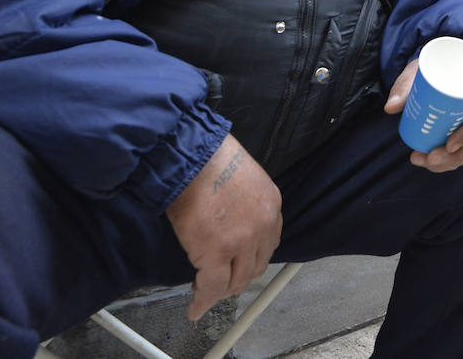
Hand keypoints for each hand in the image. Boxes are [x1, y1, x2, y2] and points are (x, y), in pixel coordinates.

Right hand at [166, 134, 282, 321]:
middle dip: (237, 277)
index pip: (268, 243)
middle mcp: (263, 225)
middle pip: (254, 266)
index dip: (250, 258)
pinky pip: (212, 287)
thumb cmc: (207, 160)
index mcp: (271, 204)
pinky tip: (196, 307)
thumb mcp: (241, 178)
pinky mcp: (217, 252)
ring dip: (221, 289)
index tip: (238, 264)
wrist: (191, 155)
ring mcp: (242, 241)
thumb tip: (229, 222)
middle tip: (219, 281)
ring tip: (205, 290)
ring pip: (236, 281)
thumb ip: (244, 204)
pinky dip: (203, 301)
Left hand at [385, 59, 462, 171]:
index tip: (449, 145)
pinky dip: (448, 163)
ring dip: (448, 163)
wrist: (430, 73)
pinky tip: (430, 164)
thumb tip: (390, 108)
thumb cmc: (427, 72)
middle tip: (429, 159)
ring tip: (423, 161)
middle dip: (454, 157)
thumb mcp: (416, 74)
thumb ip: (403, 89)